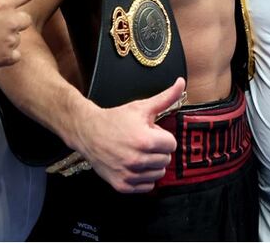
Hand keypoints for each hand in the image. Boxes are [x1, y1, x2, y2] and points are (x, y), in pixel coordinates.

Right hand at [74, 77, 184, 192]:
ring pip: (158, 174)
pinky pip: (147, 186)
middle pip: (166, 159)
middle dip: (158, 150)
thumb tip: (181, 82)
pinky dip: (143, 177)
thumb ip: (166, 97)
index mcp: (145, 140)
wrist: (88, 132)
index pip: (172, 144)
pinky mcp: (122, 185)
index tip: (151, 132)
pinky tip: (134, 165)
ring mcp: (129, 174)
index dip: (163, 136)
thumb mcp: (141, 107)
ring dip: (152, 164)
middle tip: (143, 142)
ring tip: (138, 152)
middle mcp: (137, 160)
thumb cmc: (115, 119)